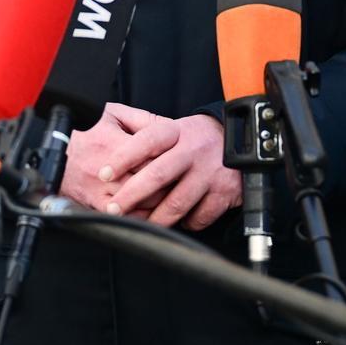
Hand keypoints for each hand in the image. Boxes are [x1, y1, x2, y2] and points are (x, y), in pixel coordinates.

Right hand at [62, 102, 178, 213]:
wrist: (55, 154)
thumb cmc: (87, 133)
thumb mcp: (113, 116)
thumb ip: (144, 119)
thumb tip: (173, 126)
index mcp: (113, 142)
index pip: (152, 157)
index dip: (170, 163)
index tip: (180, 165)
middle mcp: (107, 167)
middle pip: (149, 181)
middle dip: (169, 184)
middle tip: (180, 184)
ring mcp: (101, 188)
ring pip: (140, 201)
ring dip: (158, 203)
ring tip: (170, 199)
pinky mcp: (95, 204)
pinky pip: (125, 216)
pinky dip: (141, 217)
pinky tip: (150, 212)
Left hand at [103, 112, 241, 231]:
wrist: (243, 139)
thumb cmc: (196, 137)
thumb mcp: (172, 125)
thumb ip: (142, 126)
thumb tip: (106, 119)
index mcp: (176, 132)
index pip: (146, 141)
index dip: (123, 157)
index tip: (103, 173)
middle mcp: (192, 151)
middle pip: (158, 175)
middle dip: (131, 195)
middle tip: (113, 208)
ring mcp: (208, 173)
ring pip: (177, 203)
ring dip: (156, 218)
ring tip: (141, 224)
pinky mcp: (223, 193)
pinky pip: (199, 216)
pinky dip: (187, 223)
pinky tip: (179, 221)